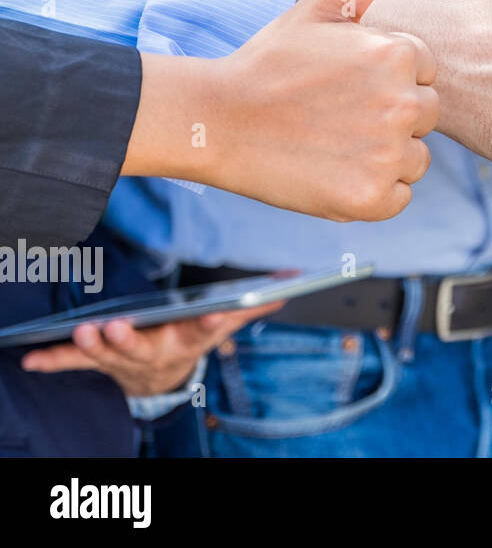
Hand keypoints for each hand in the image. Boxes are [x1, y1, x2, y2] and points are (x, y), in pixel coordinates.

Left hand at [20, 303, 282, 396]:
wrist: (162, 382)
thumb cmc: (191, 341)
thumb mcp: (226, 325)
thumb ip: (254, 303)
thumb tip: (292, 280)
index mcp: (190, 341)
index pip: (205, 331)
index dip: (211, 322)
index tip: (217, 311)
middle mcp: (157, 353)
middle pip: (143, 349)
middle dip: (128, 340)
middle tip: (116, 327)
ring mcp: (124, 361)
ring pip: (107, 355)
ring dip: (92, 345)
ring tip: (82, 331)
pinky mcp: (98, 362)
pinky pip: (72, 365)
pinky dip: (51, 361)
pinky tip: (29, 359)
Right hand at [123, 0, 440, 221]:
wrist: (216, 121)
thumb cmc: (271, 62)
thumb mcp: (322, 8)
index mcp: (398, 53)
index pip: (422, 73)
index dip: (383, 79)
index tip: (342, 82)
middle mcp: (402, 103)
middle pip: (424, 117)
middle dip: (389, 117)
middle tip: (334, 113)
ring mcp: (387, 153)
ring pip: (415, 159)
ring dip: (382, 156)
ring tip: (330, 141)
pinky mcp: (371, 198)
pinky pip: (398, 197)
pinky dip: (370, 192)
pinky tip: (331, 171)